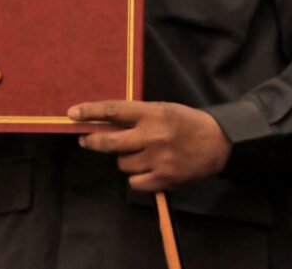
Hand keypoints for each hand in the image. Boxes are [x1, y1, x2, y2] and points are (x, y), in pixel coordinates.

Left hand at [71, 101, 231, 191]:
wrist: (219, 143)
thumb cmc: (189, 123)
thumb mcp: (165, 110)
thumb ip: (139, 116)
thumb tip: (106, 123)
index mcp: (154, 114)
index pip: (115, 111)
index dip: (91, 112)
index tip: (73, 113)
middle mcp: (153, 136)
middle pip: (110, 142)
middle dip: (93, 141)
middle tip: (86, 139)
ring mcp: (158, 159)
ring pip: (123, 163)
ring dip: (126, 159)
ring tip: (143, 153)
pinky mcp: (163, 179)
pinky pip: (135, 182)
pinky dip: (138, 176)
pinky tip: (150, 168)